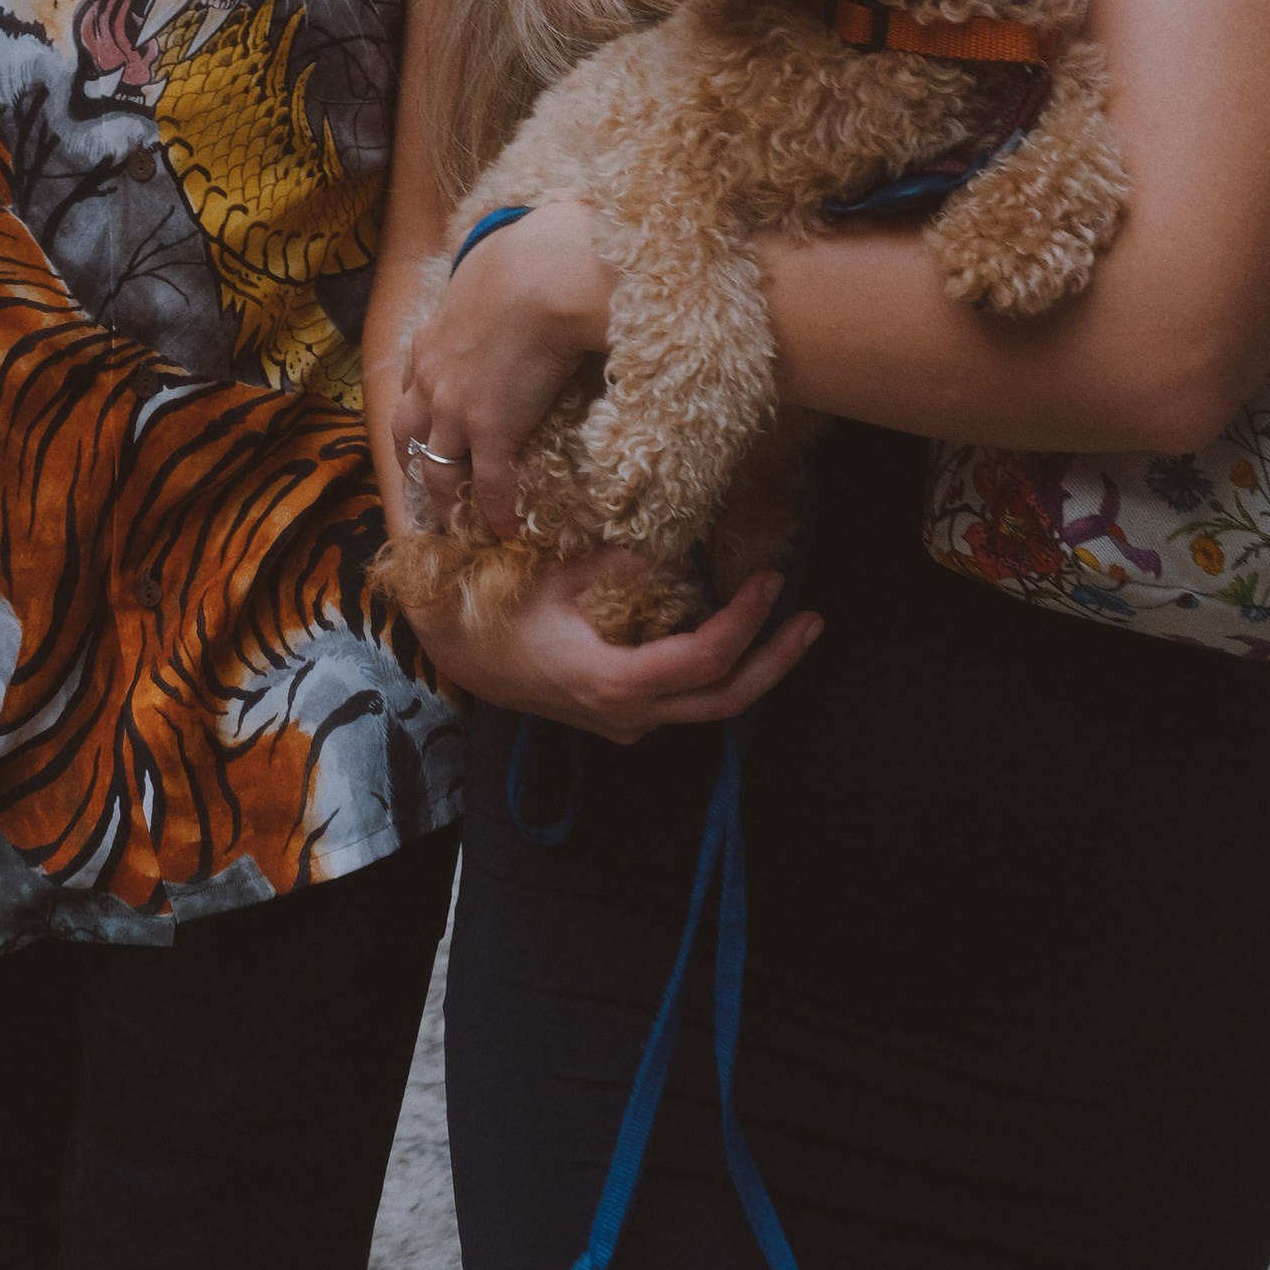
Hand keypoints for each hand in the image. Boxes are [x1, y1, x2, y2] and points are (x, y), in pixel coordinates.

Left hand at [398, 197, 616, 542]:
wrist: (545, 276)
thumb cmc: (528, 260)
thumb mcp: (488, 271)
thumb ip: (486, 285)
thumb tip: (504, 273)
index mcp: (430, 340)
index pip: (410, 386)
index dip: (416, 413)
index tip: (424, 431)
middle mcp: (431, 379)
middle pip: (407, 434)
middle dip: (414, 463)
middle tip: (429, 486)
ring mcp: (455, 411)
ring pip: (438, 469)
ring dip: (446, 498)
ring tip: (460, 520)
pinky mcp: (490, 433)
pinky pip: (489, 486)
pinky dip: (496, 512)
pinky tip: (508, 529)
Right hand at [405, 551, 822, 741]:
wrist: (457, 656)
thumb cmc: (497, 613)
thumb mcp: (557, 578)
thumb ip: (620, 565)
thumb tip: (678, 546)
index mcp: (615, 683)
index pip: (704, 659)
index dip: (746, 621)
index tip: (771, 581)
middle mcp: (631, 716)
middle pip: (726, 702)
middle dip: (776, 661)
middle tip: (812, 621)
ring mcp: (628, 723)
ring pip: (710, 707)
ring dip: (753, 666)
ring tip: (788, 625)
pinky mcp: (623, 716)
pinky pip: (684, 699)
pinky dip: (716, 668)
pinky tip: (732, 632)